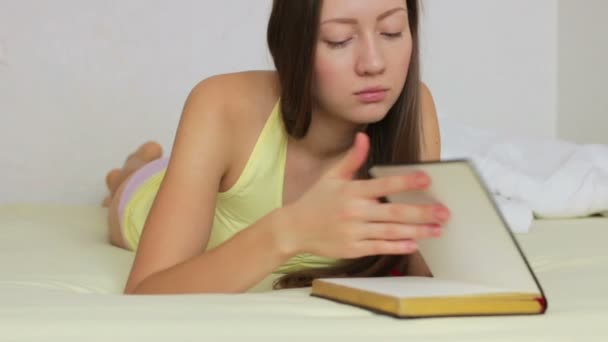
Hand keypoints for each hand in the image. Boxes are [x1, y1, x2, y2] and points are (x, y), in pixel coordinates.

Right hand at [279, 132, 449, 258]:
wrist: (293, 229)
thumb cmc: (315, 201)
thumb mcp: (331, 176)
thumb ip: (352, 159)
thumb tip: (364, 137)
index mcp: (351, 191)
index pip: (383, 184)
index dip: (405, 182)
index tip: (427, 179)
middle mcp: (354, 211)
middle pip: (393, 212)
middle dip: (421, 212)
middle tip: (444, 211)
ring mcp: (354, 232)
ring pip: (391, 232)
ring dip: (417, 231)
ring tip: (438, 230)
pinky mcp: (353, 249)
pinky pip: (380, 247)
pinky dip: (398, 247)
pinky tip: (414, 245)